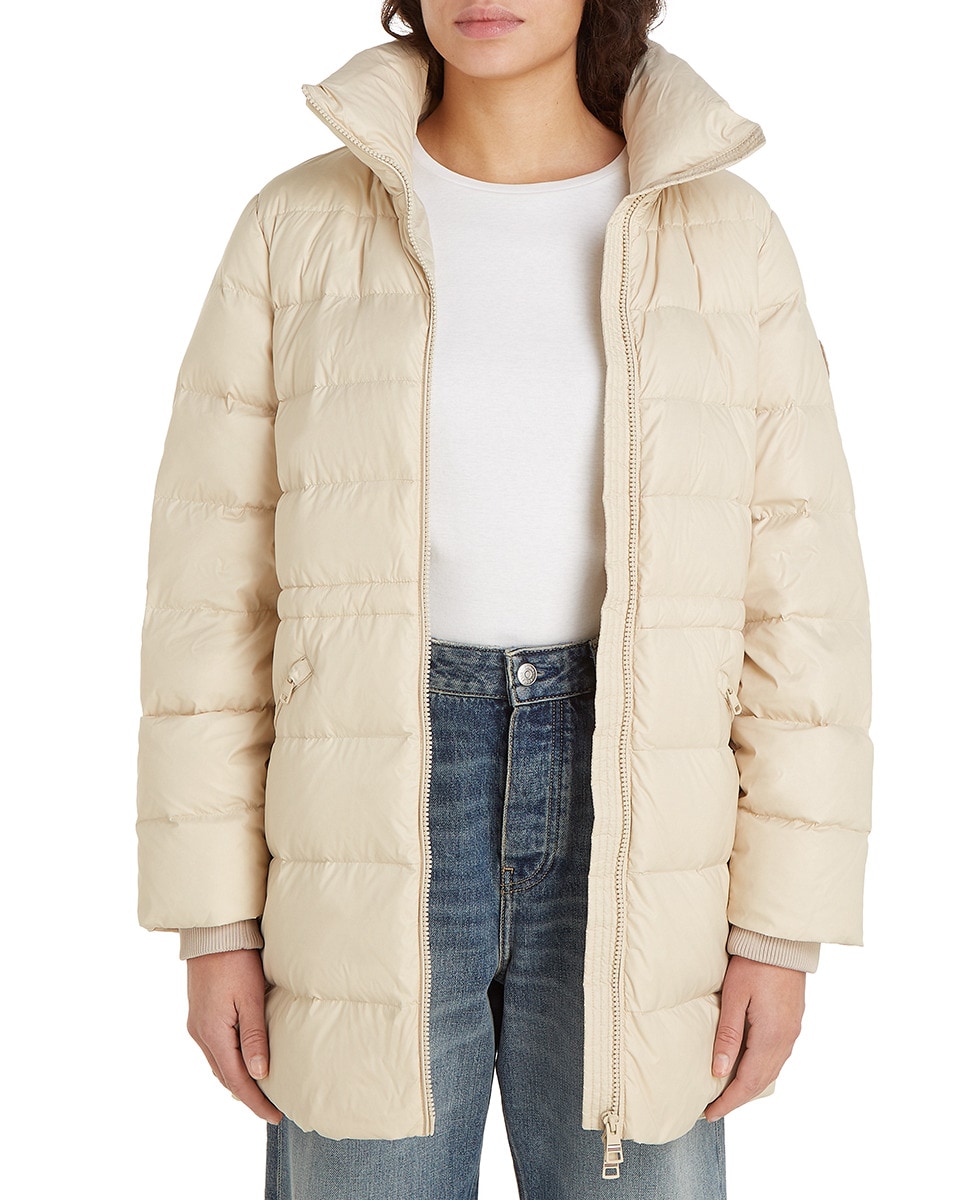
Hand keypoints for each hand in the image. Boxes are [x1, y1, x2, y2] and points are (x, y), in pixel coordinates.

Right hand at [186, 948, 282, 1123]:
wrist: (212, 933)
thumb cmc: (236, 961)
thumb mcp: (250, 999)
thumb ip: (255, 1037)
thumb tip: (259, 1074)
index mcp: (213, 1034)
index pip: (236, 1080)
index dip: (256, 1101)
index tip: (276, 1115)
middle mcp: (200, 1034)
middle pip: (225, 1076)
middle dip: (247, 1095)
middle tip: (271, 1108)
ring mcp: (197, 1024)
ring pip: (218, 1064)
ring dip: (237, 1080)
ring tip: (260, 1091)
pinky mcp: (200, 1014)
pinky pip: (215, 1049)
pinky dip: (229, 1062)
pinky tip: (242, 1062)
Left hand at [704, 954, 805, 1121]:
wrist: (782, 942)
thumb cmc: (754, 964)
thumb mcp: (735, 996)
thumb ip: (728, 1035)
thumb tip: (719, 1071)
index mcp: (771, 1037)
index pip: (747, 1081)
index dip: (728, 1100)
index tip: (710, 1113)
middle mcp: (785, 1040)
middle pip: (761, 1081)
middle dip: (738, 1098)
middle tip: (715, 1108)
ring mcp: (792, 1032)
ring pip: (771, 1071)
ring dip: (750, 1085)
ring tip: (728, 1093)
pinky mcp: (792, 1022)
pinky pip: (777, 1057)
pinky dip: (761, 1070)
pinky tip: (748, 1068)